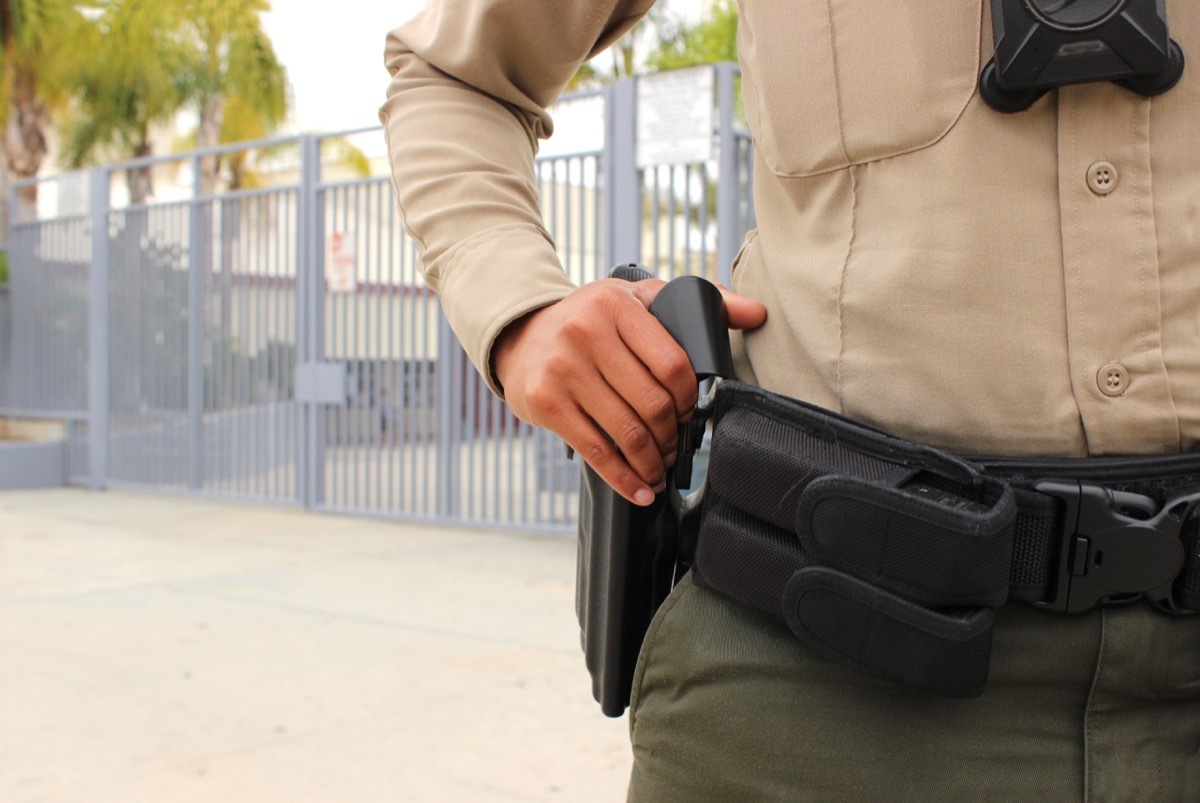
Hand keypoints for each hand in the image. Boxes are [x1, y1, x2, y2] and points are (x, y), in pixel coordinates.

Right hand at [493, 278, 766, 505]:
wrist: (521, 335)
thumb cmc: (591, 320)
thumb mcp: (639, 297)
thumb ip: (698, 302)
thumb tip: (757, 313)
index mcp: (617, 306)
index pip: (674, 364)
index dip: (691, 399)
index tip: (693, 413)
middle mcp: (586, 333)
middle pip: (653, 403)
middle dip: (674, 436)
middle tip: (679, 448)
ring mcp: (563, 369)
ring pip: (627, 431)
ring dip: (653, 462)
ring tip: (661, 469)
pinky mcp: (545, 402)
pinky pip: (595, 451)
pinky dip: (623, 478)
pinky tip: (641, 490)